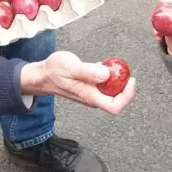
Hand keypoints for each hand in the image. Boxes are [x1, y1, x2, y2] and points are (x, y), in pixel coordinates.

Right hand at [19, 51, 136, 114]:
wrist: (42, 75)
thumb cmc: (53, 72)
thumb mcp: (70, 67)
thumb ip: (88, 72)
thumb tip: (106, 74)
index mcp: (90, 96)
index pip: (115, 106)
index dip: (127, 96)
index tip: (130, 80)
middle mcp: (93, 97)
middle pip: (118, 99)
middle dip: (124, 84)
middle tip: (122, 69)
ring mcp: (92, 92)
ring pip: (112, 91)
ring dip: (117, 79)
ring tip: (112, 65)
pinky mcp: (90, 86)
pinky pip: (105, 84)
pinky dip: (109, 75)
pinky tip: (104, 65)